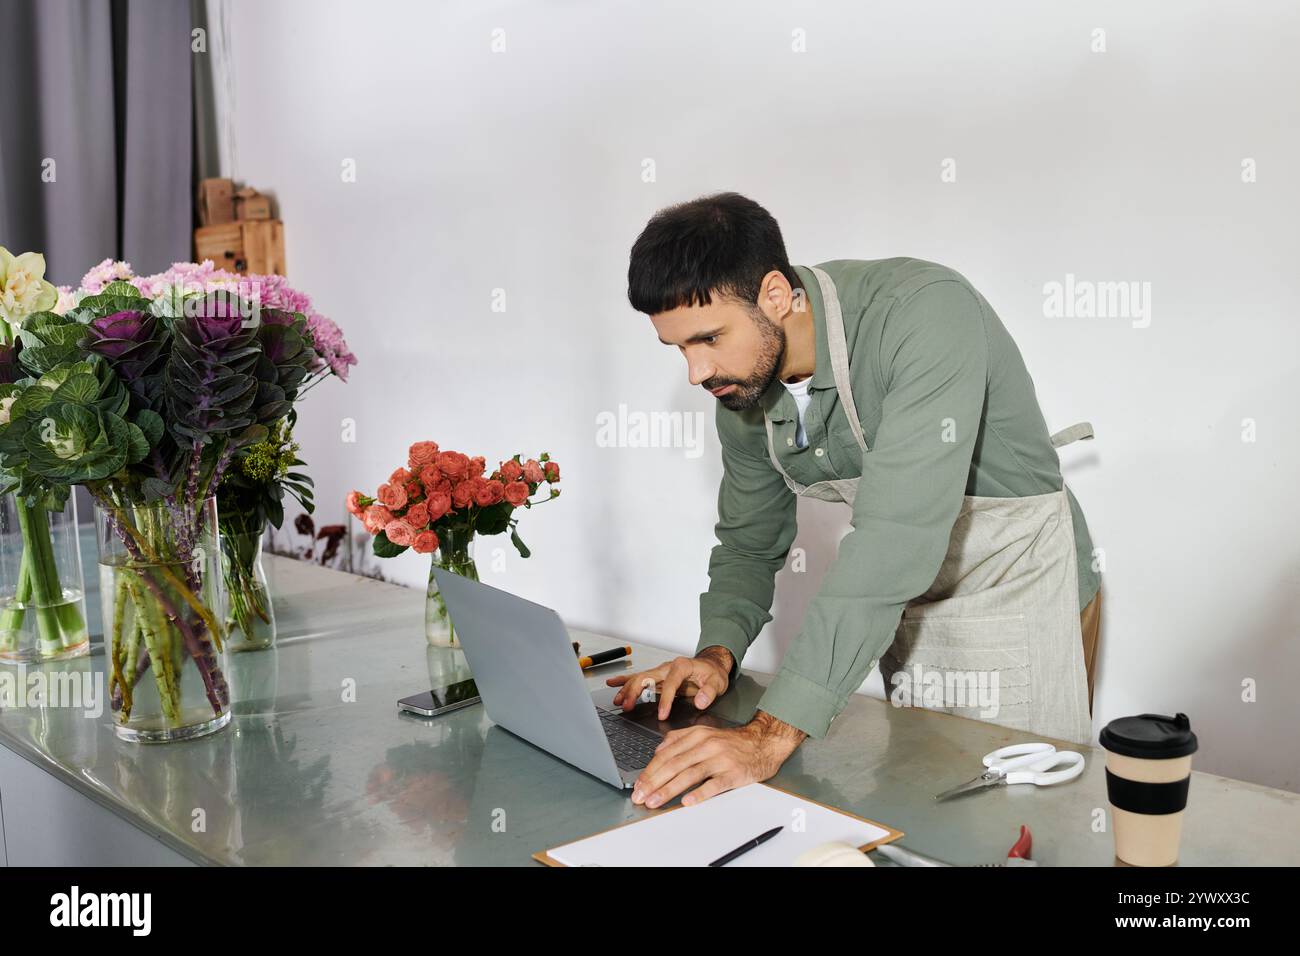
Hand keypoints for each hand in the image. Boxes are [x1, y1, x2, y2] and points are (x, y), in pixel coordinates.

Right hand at [606, 646, 732, 719]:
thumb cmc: (712, 673)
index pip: (670, 683)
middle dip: (635, 692)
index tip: (662, 714)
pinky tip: (613, 684)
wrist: (710, 665)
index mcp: (682, 666)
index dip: (665, 700)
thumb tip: (701, 701)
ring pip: (640, 678)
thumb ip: (709, 692)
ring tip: (618, 701)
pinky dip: (625, 681)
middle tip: (628, 706)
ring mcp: (661, 672)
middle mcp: (668, 667)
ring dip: (627, 689)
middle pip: (647, 677)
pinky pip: (639, 678)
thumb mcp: (717, 682)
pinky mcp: (657, 678)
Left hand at [631, 710, 806, 808]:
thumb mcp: (704, 732)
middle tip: (641, 796)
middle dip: (654, 782)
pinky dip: (700, 793)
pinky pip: (714, 784)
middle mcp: (706, 745)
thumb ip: (680, 739)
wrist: (763, 743)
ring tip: (655, 801)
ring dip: (669, 790)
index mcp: (696, 735)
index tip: (638, 785)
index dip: (650, 771)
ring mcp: (720, 759)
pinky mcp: (733, 773)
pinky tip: (687, 801)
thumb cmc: (732, 742)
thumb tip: (658, 751)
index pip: (667, 754)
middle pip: (674, 765)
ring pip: (690, 775)